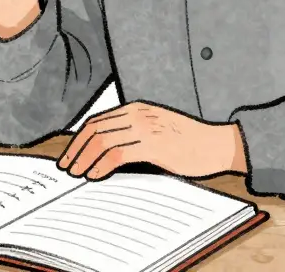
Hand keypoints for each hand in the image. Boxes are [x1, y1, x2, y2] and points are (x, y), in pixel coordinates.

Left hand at [57, 102, 247, 179]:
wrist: (218, 144)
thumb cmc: (189, 141)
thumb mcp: (157, 130)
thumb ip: (133, 135)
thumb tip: (104, 154)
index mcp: (137, 108)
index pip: (97, 121)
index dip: (79, 139)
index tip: (69, 155)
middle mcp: (138, 114)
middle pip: (95, 130)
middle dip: (76, 149)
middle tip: (66, 167)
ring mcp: (145, 128)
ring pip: (102, 141)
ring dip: (84, 159)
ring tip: (77, 174)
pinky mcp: (154, 145)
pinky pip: (118, 154)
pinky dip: (101, 165)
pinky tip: (95, 175)